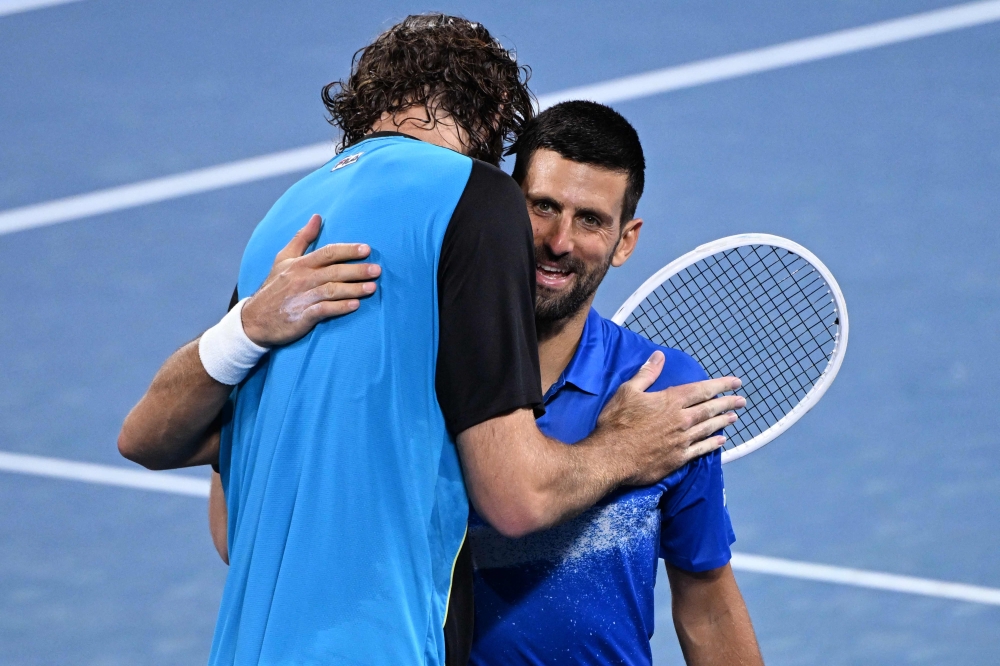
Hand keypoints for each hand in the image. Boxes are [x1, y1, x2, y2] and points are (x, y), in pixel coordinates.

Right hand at [242, 214, 380, 346]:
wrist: (254, 320)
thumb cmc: (274, 287)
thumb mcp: (284, 259)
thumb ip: (302, 238)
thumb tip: (317, 216)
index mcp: (300, 264)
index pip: (327, 253)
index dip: (347, 251)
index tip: (366, 249)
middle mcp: (302, 279)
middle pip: (334, 272)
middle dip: (357, 270)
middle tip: (377, 270)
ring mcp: (302, 297)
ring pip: (332, 290)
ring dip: (353, 289)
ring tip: (372, 288)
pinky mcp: (302, 316)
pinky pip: (324, 310)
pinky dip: (340, 307)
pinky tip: (355, 306)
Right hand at [596, 351, 745, 484]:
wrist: (612, 457)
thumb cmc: (617, 422)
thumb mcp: (628, 391)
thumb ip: (647, 374)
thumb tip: (659, 355)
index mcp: (671, 401)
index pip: (702, 389)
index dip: (721, 385)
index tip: (736, 382)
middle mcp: (682, 420)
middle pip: (710, 409)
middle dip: (727, 403)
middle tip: (742, 400)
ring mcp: (682, 441)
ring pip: (709, 428)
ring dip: (723, 421)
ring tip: (734, 417)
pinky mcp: (678, 459)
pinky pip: (701, 450)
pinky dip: (712, 444)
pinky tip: (721, 441)